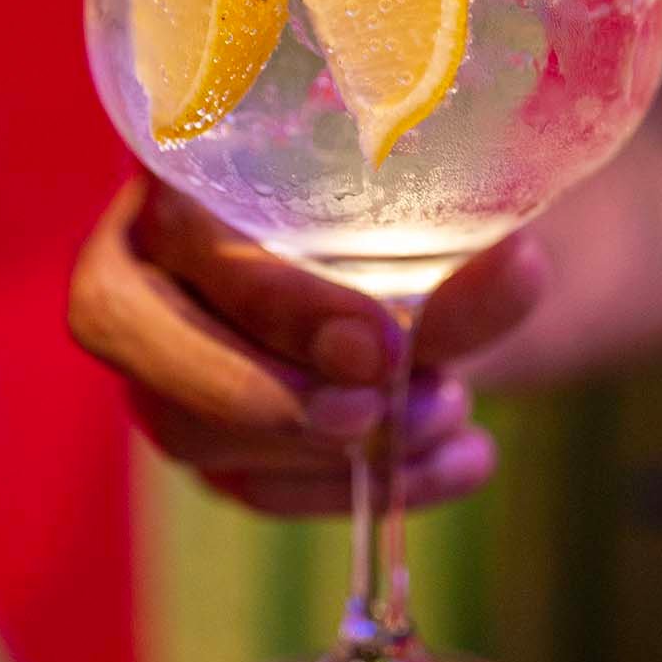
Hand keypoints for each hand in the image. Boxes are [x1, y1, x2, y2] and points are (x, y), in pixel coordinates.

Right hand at [68, 173, 547, 515]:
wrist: (421, 249)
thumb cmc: (404, 202)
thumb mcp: (428, 220)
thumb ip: (455, 256)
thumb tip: (520, 267)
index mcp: (173, 172)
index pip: (181, 241)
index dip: (275, 307)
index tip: (381, 348)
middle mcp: (141, 269)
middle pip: (150, 358)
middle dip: (275, 402)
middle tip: (385, 413)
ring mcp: (162, 364)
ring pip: (195, 434)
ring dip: (329, 452)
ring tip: (451, 414)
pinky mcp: (208, 436)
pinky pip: (254, 486)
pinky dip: (360, 489)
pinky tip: (459, 462)